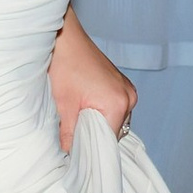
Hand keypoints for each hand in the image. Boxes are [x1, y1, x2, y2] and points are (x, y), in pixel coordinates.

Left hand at [49, 6, 136, 153]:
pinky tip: (83, 108)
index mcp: (118, 103)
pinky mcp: (120, 83)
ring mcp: (126, 89)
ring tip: (76, 121)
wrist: (64, 36)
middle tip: (72, 139)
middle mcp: (129, 97)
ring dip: (97, 124)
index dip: (91, 150)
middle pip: (113, 132)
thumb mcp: (64, 105)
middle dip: (94, 137)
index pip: (109, 142)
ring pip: (113, 120)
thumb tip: (69, 155)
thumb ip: (69, 134)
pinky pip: (114, 107)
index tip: (77, 156)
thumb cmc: (64, 64)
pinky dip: (100, 112)